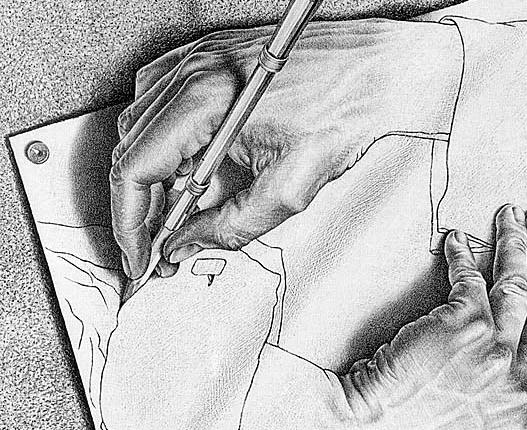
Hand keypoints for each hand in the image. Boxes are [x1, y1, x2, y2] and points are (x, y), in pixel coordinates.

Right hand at [110, 19, 461, 277]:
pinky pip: (159, 105)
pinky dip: (162, 144)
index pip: (135, 170)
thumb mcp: (292, 189)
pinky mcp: (207, 60)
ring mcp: (196, 61)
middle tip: (157, 246)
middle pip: (130, 151)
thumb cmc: (347, 110)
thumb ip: (232, 226)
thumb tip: (189, 244)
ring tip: (176, 213)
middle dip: (138, 208)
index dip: (129, 223)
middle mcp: (191, 73)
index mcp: (205, 102)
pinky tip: (186, 167)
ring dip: (149, 178)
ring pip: (139, 129)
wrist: (380, 71)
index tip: (140, 256)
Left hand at [234, 206, 526, 429]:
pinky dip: (464, 254)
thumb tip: (521, 357)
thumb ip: (510, 400)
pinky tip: (458, 242)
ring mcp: (496, 354)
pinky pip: (471, 277)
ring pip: (521, 285)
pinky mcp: (462, 327)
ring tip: (513, 218)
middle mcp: (523, 384)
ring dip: (519, 243)